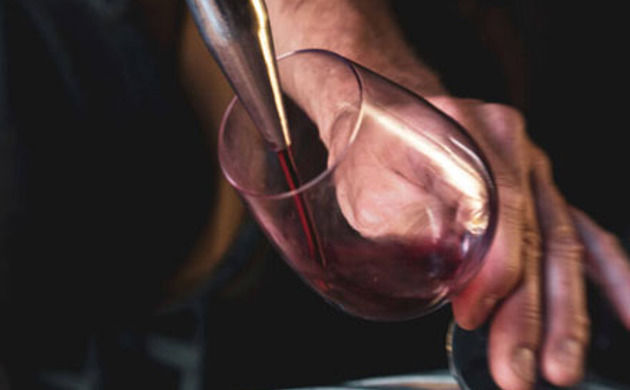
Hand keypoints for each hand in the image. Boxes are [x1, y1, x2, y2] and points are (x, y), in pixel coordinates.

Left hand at [326, 91, 629, 389]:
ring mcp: (530, 170)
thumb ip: (404, 220)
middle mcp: (509, 146)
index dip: (493, 267)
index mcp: (467, 131)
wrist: (384, 125)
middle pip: (535, 233)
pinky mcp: (538, 193)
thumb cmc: (371, 155)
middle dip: (533, 311)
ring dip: (565, 311)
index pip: (498, 203)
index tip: (476, 315)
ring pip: (562, 243)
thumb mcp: (368, 184)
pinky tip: (622, 312)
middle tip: (522, 367)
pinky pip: (580, 233)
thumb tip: (446, 264)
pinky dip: (607, 275)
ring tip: (560, 364)